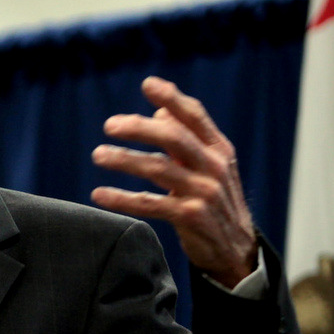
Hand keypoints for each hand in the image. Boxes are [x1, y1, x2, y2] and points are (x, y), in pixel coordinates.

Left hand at [90, 76, 258, 287]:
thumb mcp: (208, 167)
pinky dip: (122, 199)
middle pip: (174, 138)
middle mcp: (213, 167)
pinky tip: (99, 194)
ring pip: (158, 169)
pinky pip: (149, 204)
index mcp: (218, 149)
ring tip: (98, 154)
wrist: (235, 249)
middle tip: (110, 125)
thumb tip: (159, 111)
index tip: (148, 84)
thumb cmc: (215, 201)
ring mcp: (203, 193)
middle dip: (140, 128)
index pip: (194, 116)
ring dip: (125, 160)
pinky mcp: (190, 217)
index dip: (171, 98)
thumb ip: (185, 139)